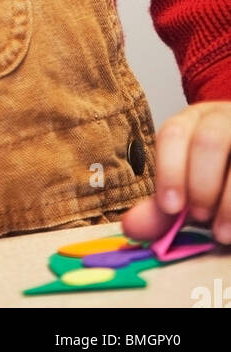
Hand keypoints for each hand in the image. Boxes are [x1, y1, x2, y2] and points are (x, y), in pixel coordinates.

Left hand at [120, 101, 230, 246]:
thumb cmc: (215, 174)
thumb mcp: (187, 186)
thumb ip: (160, 209)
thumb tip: (130, 226)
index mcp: (191, 122)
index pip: (174, 134)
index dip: (169, 171)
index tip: (171, 207)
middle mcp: (222, 119)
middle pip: (209, 141)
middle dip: (201, 184)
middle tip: (199, 217)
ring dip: (229, 201)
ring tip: (222, 232)